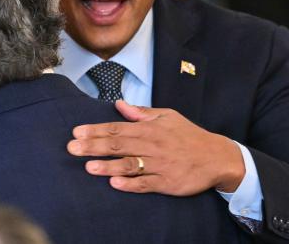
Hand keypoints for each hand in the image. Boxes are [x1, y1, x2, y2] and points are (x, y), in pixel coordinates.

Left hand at [67, 100, 244, 195]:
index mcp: (149, 129)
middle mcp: (151, 145)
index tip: (76, 132)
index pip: (117, 128)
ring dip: (108, 165)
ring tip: (88, 166)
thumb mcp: (168, 116)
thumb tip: (120, 104)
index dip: (96, 130)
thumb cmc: (189, 136)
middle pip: (118, 145)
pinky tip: (115, 183)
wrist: (216, 156)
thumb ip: (142, 112)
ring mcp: (159, 165)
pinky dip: (130, 184)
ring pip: (129, 165)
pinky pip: (145, 184)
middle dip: (93, 146)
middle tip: (72, 148)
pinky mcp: (167, 183)